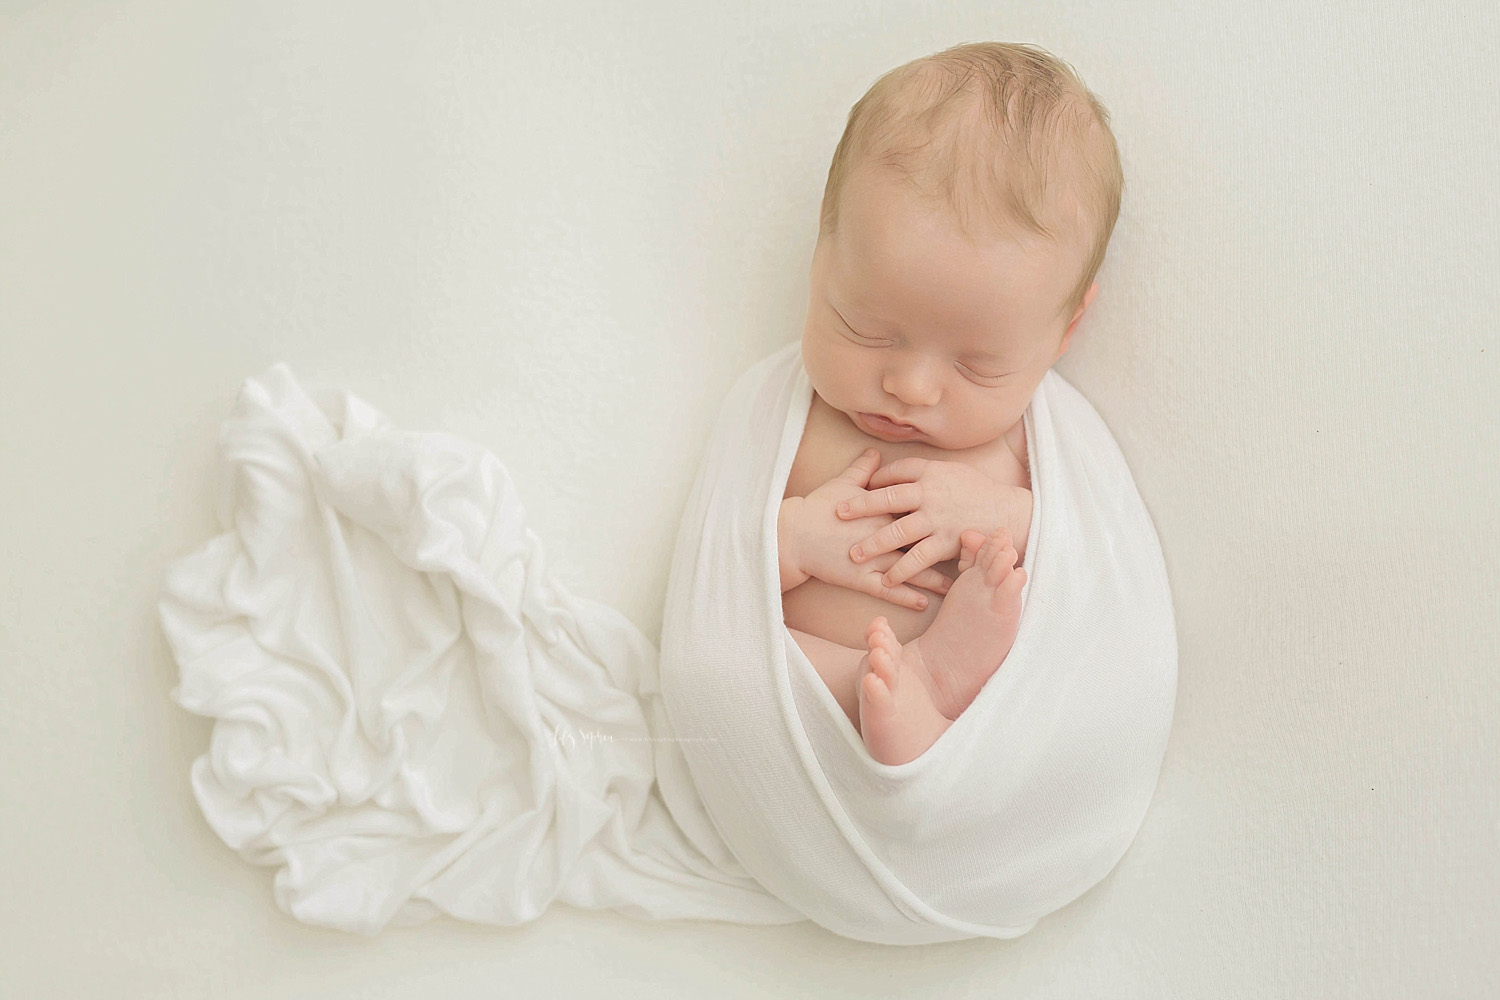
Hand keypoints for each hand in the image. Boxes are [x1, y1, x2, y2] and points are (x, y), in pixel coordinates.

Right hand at [790, 448, 954, 610]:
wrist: (793, 535)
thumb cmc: (817, 509)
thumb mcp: (843, 484)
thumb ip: (864, 469)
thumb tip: (876, 452)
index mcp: (883, 508)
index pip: (917, 509)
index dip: (941, 512)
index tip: (964, 514)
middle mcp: (883, 533)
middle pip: (923, 539)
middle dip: (947, 545)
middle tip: (972, 551)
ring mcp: (874, 557)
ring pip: (912, 568)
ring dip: (935, 577)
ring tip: (957, 583)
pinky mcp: (862, 578)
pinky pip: (890, 590)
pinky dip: (907, 596)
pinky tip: (924, 602)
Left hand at [834, 456, 1011, 588]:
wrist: (1009, 512)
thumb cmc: (978, 491)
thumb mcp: (951, 471)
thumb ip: (921, 471)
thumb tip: (890, 472)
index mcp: (931, 473)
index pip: (896, 472)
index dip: (875, 479)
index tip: (857, 486)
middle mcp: (931, 495)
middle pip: (888, 499)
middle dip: (861, 506)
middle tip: (838, 512)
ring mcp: (938, 520)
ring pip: (898, 531)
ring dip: (874, 544)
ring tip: (854, 554)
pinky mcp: (947, 543)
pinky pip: (919, 558)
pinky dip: (901, 570)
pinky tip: (886, 579)